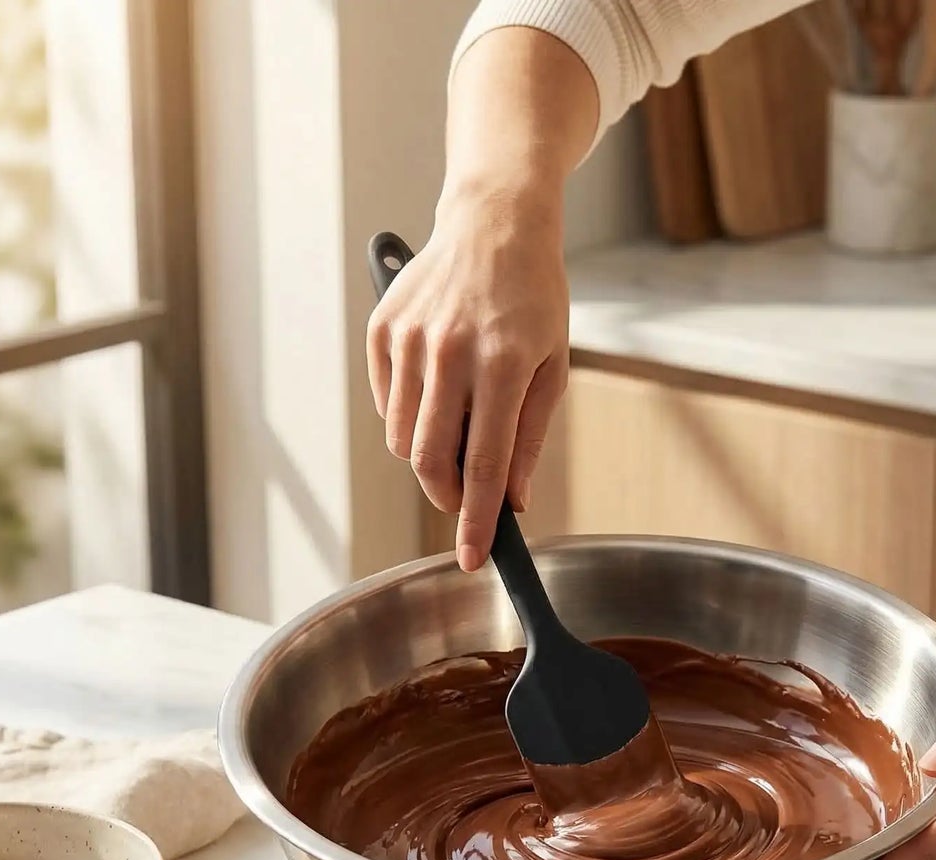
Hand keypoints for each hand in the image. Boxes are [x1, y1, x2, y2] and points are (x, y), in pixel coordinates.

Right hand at [366, 187, 569, 570]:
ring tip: (458, 426)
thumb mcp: (553, 367)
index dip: (478, 522)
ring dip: (428, 458)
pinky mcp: (383, 330)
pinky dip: (407, 418)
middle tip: (465, 502)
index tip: (474, 560)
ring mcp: (411, 339)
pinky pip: (387, 405)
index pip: (484, 465)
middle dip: (447, 499)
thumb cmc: (533, 300)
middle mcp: (451, 351)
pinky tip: (436, 390)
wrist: (494, 223)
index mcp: (504, 364)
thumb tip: (511, 501)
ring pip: (402, 439)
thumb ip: (529, 438)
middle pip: (430, 462)